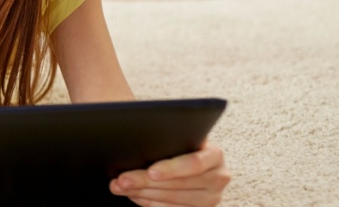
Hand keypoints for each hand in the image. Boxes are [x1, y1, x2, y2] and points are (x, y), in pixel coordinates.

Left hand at [110, 140, 230, 205]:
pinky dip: (148, 203)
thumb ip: (169, 140)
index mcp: (215, 155)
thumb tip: (138, 140)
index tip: (150, 172)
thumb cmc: (181, 145)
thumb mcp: (181, 138)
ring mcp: (211, 198)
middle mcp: (218, 178)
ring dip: (142, 194)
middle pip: (179, 184)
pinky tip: (133, 195)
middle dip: (145, 182)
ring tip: (120, 187)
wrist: (193, 162)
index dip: (172, 169)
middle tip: (122, 180)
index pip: (194, 163)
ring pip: (173, 200)